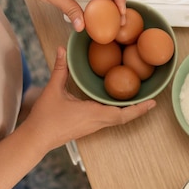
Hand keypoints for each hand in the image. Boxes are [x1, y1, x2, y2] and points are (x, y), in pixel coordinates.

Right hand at [18, 46, 155, 151]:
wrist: (36, 139)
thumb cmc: (45, 118)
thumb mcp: (53, 90)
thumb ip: (60, 68)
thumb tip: (61, 50)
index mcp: (93, 113)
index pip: (122, 114)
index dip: (139, 109)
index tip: (153, 103)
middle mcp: (96, 122)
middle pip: (123, 118)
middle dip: (138, 109)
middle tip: (151, 99)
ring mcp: (92, 127)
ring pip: (116, 120)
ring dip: (128, 111)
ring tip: (137, 99)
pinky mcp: (87, 128)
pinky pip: (107, 120)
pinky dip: (116, 112)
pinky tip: (114, 103)